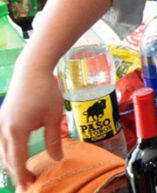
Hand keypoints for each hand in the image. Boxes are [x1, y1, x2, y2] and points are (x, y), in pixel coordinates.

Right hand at [0, 65, 63, 189]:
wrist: (31, 70)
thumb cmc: (45, 91)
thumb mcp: (54, 116)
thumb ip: (54, 139)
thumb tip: (57, 158)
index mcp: (16, 131)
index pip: (18, 160)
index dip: (23, 175)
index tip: (29, 186)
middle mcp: (4, 129)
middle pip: (7, 158)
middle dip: (17, 172)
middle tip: (29, 183)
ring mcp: (0, 123)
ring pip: (2, 150)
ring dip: (11, 162)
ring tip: (24, 171)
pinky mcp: (2, 117)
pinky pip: (2, 141)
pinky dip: (8, 151)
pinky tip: (17, 154)